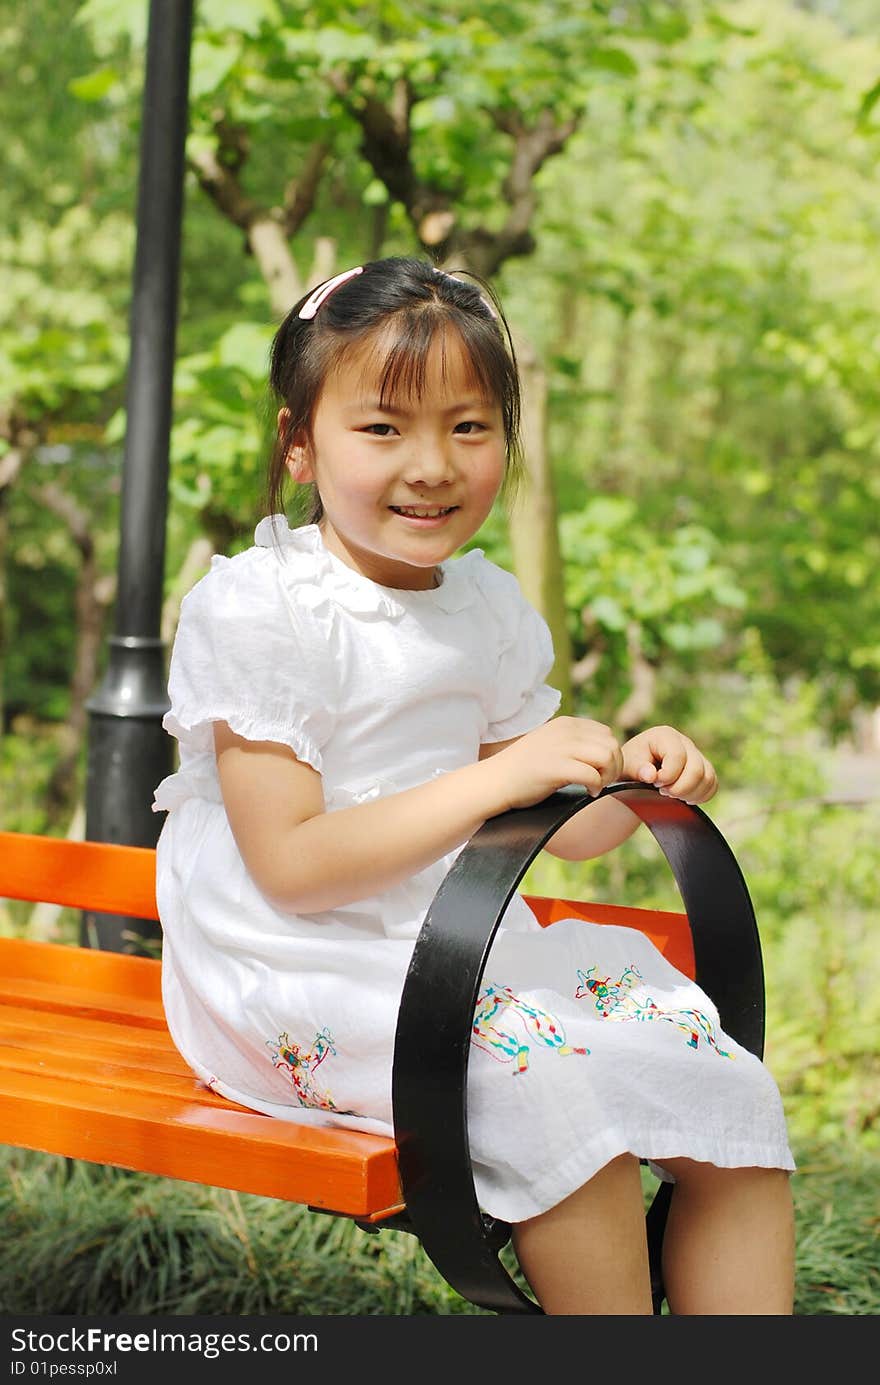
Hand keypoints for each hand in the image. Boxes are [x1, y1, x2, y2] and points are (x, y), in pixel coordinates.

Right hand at [485, 716, 623, 810]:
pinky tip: (587, 793)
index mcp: (565, 724)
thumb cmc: (523, 770)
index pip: (606, 733)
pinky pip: (592, 775)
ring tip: (596, 787)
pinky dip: (596, 787)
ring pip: (607, 756)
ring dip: (608, 776)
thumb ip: (574, 744)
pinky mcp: (555, 767)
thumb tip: (605, 753)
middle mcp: (565, 731)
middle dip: (614, 767)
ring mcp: (560, 748)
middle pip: (612, 744)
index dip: (611, 754)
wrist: (495, 781)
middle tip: (602, 783)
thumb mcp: (551, 745)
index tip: (601, 772)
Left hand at [620, 726, 716, 803]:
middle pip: (696, 769)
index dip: (667, 775)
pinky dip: (702, 795)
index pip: (677, 756)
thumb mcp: (627, 765)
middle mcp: (684, 742)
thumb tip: (651, 775)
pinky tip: (685, 799)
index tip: (654, 783)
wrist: (635, 770)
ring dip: (691, 793)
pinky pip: (712, 783)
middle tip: (664, 793)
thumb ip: (637, 769)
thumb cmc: (630, 765)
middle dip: (680, 788)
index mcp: (665, 736)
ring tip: (673, 796)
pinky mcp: (703, 768)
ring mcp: (696, 755)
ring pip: (707, 777)